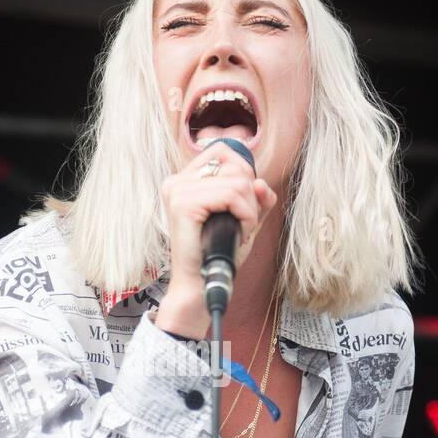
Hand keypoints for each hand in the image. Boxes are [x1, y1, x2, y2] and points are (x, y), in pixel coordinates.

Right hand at [156, 141, 277, 337]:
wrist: (201, 286)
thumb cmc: (219, 254)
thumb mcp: (244, 219)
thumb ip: (257, 198)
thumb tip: (261, 183)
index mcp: (184, 180)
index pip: (223, 151)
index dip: (244, 174)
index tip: (241, 204)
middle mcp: (176, 181)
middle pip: (235, 165)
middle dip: (251, 195)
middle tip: (242, 223)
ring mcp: (177, 191)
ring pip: (238, 182)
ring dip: (250, 210)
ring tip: (240, 232)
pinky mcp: (183, 204)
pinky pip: (232, 195)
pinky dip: (246, 216)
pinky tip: (239, 233)